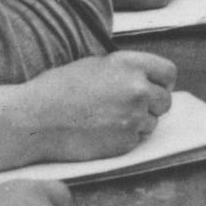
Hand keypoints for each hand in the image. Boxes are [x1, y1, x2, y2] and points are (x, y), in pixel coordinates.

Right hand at [9, 51, 177, 162]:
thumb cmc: (59, 89)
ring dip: (138, 123)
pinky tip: (102, 132)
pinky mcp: (126, 142)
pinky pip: (137, 140)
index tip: (153, 88)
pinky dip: (125, 138)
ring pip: (152, 123)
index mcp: (130, 64)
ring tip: (108, 119)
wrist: (37, 119)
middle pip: (165, 101)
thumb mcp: (96, 65)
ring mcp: (133, 117)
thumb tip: (145, 79)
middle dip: (152, 105)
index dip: (162, 82)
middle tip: (129, 107)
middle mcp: (137, 89)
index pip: (169, 72)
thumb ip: (125, 71)